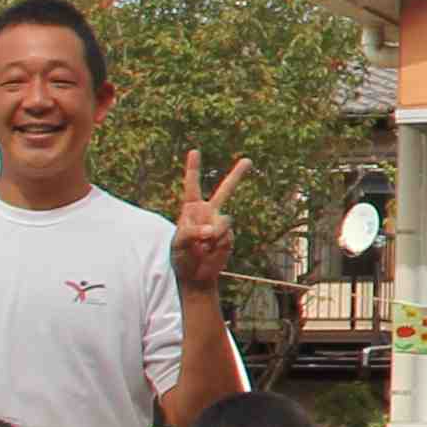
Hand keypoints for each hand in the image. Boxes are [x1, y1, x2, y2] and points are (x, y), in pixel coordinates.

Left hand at [167, 152, 251, 293]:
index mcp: (191, 208)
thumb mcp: (178, 243)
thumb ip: (191, 231)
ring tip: (202, 247)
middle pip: (226, 190)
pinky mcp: (229, 236)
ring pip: (222, 221)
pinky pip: (225, 236)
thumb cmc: (181, 257)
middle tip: (248, 160)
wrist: (195, 276)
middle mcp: (208, 212)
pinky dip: (216, 245)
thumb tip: (212, 230)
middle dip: (237, 174)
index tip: (195, 151)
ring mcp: (220, 223)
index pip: (192, 185)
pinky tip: (210, 251)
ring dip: (212, 235)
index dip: (194, 168)